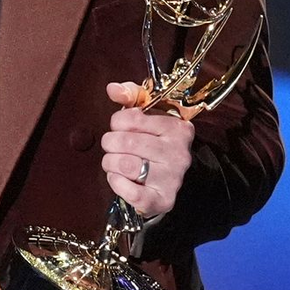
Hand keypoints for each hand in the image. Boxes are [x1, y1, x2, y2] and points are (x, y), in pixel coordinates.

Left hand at [101, 81, 194, 217]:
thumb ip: (131, 96)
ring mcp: (173, 178)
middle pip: (127, 142)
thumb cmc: (153, 143)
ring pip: (126, 165)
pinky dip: (116, 183)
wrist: (167, 182)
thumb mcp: (147, 115)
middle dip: (110, 143)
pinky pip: (130, 191)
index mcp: (178, 128)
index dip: (117, 122)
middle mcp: (179, 153)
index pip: (132, 117)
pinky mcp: (163, 200)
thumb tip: (112, 88)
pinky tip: (119, 178)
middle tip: (112, 146)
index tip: (120, 127)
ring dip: (110, 162)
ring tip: (114, 162)